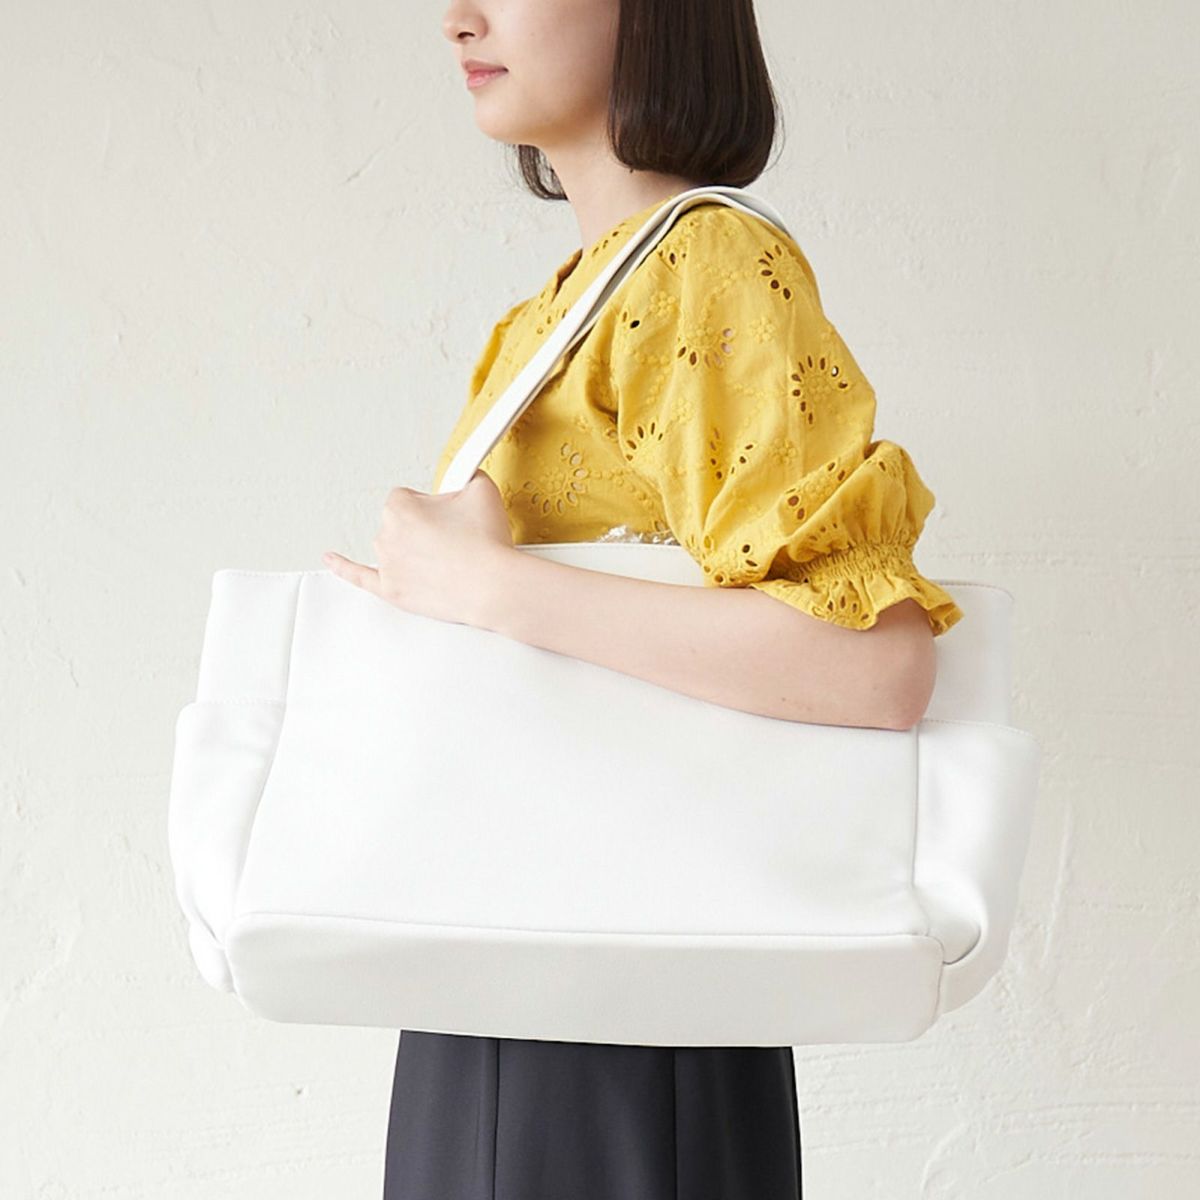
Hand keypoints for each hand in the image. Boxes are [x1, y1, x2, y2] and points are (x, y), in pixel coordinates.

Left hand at [322, 470, 514, 625]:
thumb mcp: (482, 490)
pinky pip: (360, 576)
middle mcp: (386, 534)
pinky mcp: (392, 591)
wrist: (492, 587)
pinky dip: (343, 567)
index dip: (431, 508)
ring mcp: (387, 564)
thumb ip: (467, 475)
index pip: (407, 498)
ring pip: (394, 549)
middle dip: (423, 530)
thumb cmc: (485, 543)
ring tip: (446, 561)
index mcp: (399, 506)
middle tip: (454, 540)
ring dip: (413, 551)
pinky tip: (331, 560)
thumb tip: (466, 474)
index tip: (448, 517)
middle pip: (400, 524)